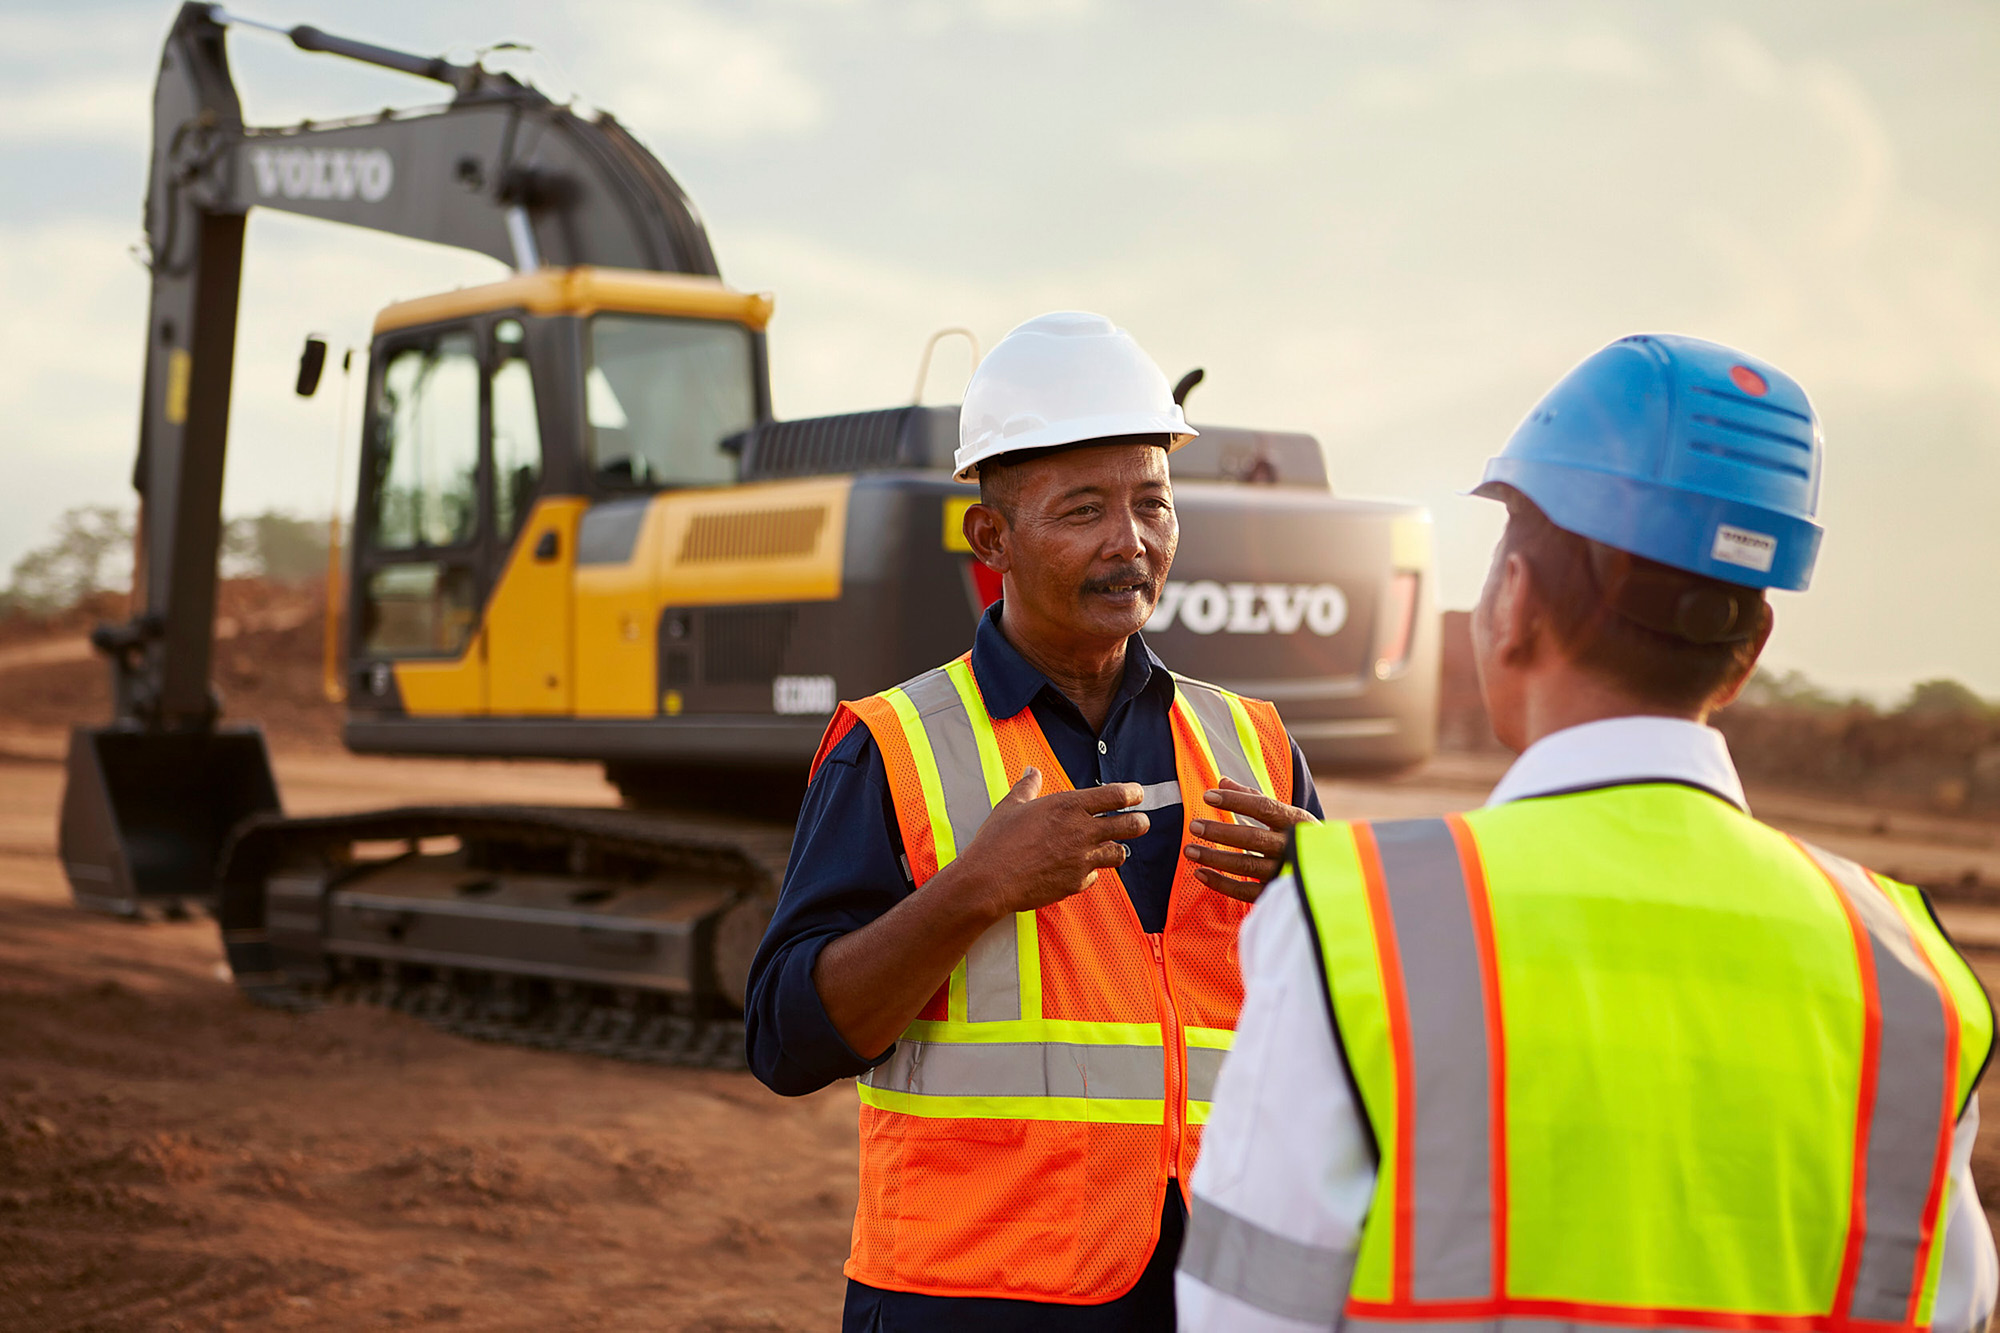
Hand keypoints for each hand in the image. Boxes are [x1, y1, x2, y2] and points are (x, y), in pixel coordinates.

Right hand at [956, 769, 1148, 919]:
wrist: (989, 880)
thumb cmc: (997, 840)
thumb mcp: (1011, 805)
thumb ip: (1028, 787)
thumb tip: (1032, 772)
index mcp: (1068, 806)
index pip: (1116, 795)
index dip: (1133, 793)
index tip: (1137, 793)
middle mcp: (1081, 831)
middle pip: (1130, 825)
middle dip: (1140, 822)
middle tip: (1141, 821)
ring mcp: (1081, 859)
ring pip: (1119, 853)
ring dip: (1117, 848)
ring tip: (1112, 846)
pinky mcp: (1075, 883)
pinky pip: (1093, 876)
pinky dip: (1090, 871)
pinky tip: (1079, 868)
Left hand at [1182, 776, 1317, 901]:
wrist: (1334, 873)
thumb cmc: (1301, 837)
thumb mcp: (1287, 814)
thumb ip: (1254, 798)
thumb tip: (1221, 780)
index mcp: (1297, 822)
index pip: (1264, 807)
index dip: (1235, 801)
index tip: (1208, 795)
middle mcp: (1292, 846)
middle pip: (1252, 838)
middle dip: (1220, 831)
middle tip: (1194, 826)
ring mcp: (1285, 872)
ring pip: (1246, 865)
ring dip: (1215, 857)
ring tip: (1189, 850)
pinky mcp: (1277, 893)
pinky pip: (1246, 891)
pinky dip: (1221, 884)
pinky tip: (1201, 873)